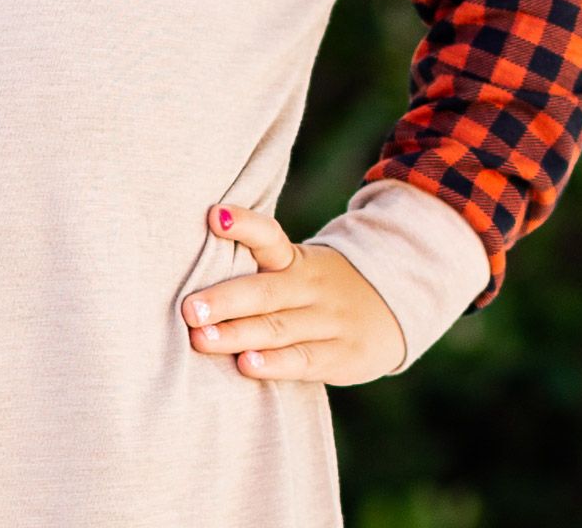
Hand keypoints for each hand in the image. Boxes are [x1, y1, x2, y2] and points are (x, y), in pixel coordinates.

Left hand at [180, 203, 406, 384]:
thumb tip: (188, 270)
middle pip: (265, 291)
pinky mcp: (342, 354)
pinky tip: (247, 364)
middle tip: (188, 308)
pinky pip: (304, 359)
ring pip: (279, 327)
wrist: (393, 308)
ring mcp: (330, 320)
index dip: (244, 225)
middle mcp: (312, 286)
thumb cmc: (318, 291)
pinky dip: (275, 363)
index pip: (269, 237)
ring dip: (238, 334)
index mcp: (296, 260)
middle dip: (224, 300)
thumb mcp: (297, 269)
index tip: (214, 216)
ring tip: (202, 339)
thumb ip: (256, 271)